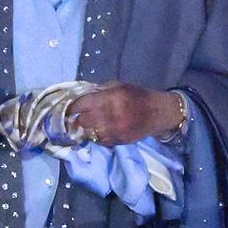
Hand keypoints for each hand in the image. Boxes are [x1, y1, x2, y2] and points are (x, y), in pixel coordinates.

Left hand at [68, 83, 182, 145]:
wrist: (158, 112)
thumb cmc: (138, 96)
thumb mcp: (119, 86)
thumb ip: (100, 91)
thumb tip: (82, 96)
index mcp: (110, 98)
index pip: (82, 105)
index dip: (72, 108)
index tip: (68, 109)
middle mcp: (111, 115)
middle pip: (83, 121)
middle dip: (81, 118)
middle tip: (82, 116)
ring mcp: (114, 130)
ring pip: (89, 133)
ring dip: (89, 128)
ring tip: (91, 124)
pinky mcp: (118, 141)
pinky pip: (99, 141)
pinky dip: (97, 136)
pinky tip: (102, 130)